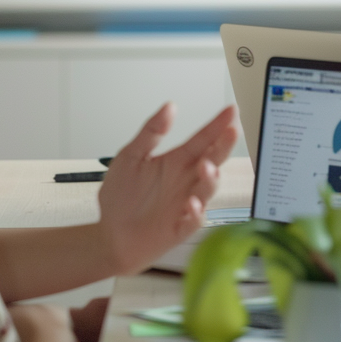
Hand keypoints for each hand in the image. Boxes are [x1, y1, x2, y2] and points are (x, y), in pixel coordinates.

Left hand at [97, 103, 238, 274]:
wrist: (109, 234)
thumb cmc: (121, 197)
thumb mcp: (130, 156)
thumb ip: (151, 132)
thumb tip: (170, 107)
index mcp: (177, 161)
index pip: (202, 140)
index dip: (217, 125)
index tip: (231, 110)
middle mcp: (186, 181)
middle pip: (212, 160)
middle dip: (224, 146)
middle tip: (231, 131)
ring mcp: (186, 204)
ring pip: (207, 189)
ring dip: (210, 179)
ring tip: (207, 168)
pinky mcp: (179, 227)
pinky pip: (193, 220)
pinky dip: (195, 213)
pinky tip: (192, 204)